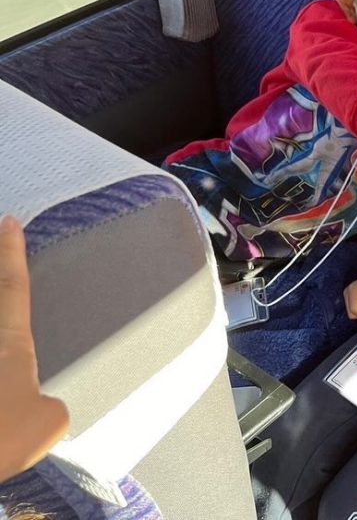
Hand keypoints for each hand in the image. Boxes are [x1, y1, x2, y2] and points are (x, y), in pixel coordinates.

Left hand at [0, 215, 69, 481]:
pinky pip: (2, 373)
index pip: (13, 286)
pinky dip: (6, 372)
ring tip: (10, 354)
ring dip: (3, 336)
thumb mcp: (50, 423)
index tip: (8, 220)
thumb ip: (49, 408)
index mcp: (10, 343)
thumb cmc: (4, 436)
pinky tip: (10, 375)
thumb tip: (38, 408)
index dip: (12, 252)